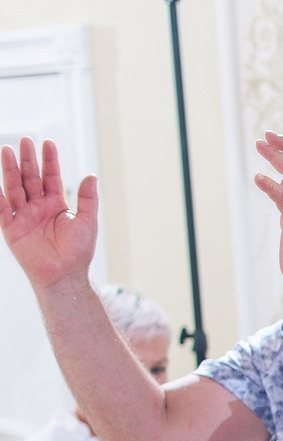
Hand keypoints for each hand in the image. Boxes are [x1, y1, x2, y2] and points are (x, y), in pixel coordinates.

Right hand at [0, 138, 96, 290]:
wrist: (65, 275)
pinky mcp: (11, 228)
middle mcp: (37, 207)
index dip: (49, 161)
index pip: (50, 177)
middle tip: (25, 140)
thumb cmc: (78, 252)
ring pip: (14, 188)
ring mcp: (23, 216)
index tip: (48, 143)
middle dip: (27, 159)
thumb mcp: (87, 222)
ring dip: (10, 169)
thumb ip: (87, 199)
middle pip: (30, 178)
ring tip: (6, 150)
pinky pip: (1, 209)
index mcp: (55, 204)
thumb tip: (90, 175)